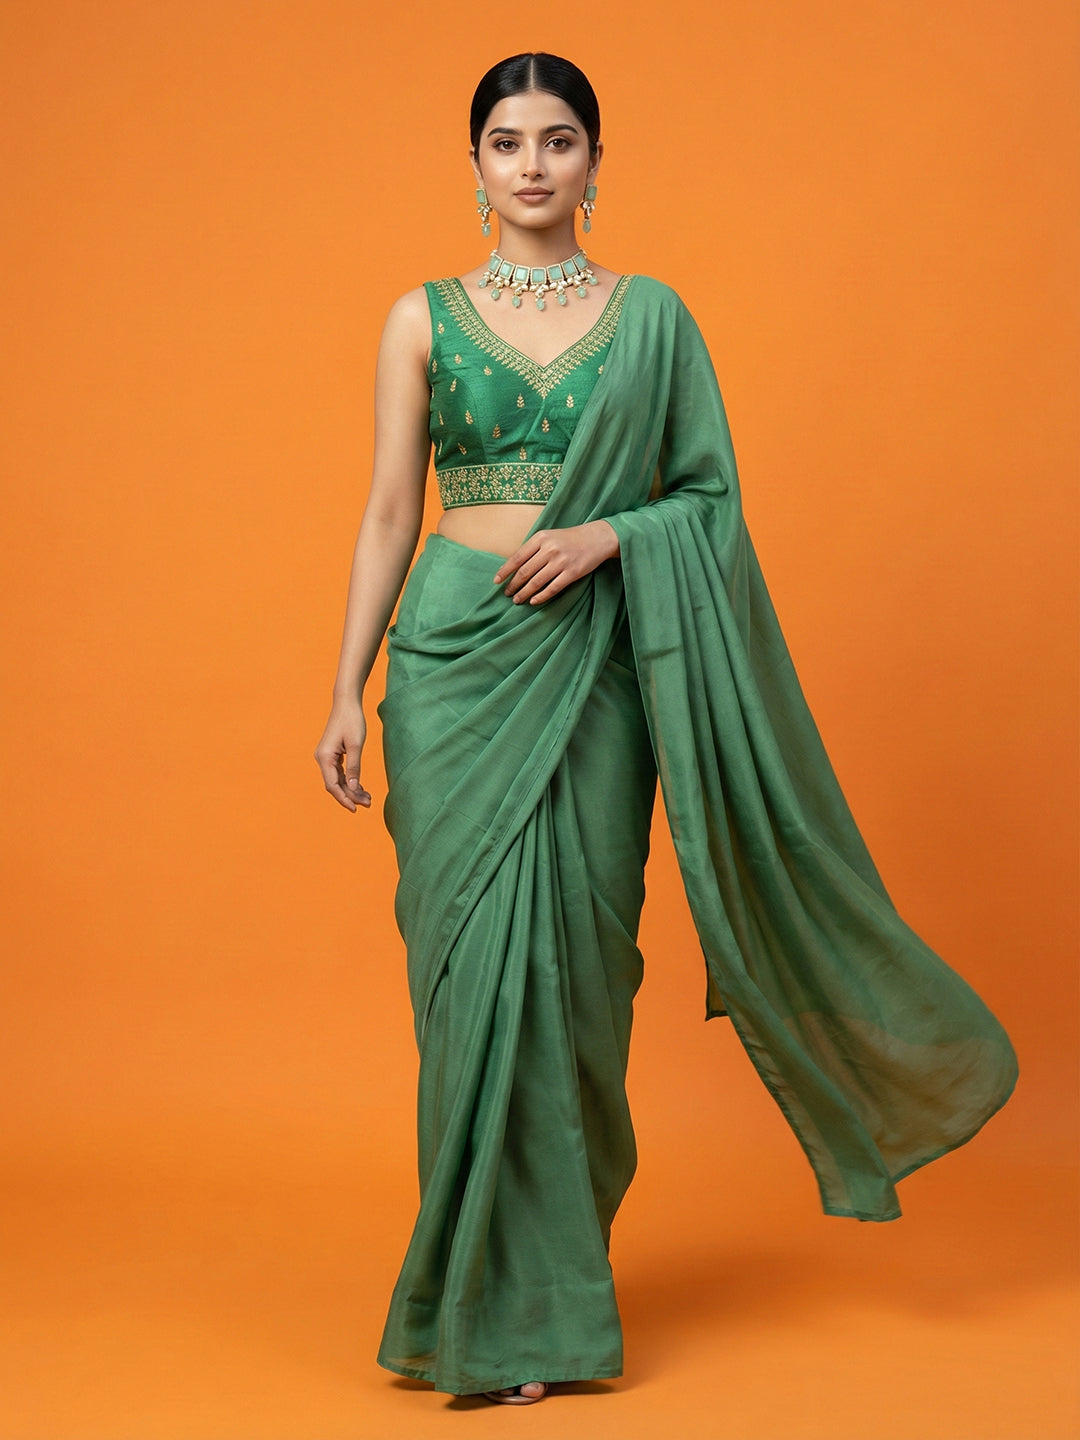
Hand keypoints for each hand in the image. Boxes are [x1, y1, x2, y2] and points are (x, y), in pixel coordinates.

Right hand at [314, 698, 370, 810]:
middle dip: (350, 795)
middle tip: (368, 803)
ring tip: (368, 798)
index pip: (332, 785)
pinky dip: (350, 780)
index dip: (344, 798)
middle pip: (335, 784)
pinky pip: (339, 772)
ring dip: (351, 789)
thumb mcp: (356, 745)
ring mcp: (326, 757)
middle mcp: (322, 758)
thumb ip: (354, 767)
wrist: (347, 703)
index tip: (355, 808)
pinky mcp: (332, 754)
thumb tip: (353, 787)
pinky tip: (361, 787)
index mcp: (325, 757)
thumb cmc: (352, 720)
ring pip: (338, 780)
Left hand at [493, 521, 619, 605]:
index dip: (505, 571)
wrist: (597, 537)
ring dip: (524, 593)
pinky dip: (541, 596)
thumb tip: (514, 566)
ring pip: (536, 582)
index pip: (517, 557)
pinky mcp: (572, 573)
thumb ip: (533, 548)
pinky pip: (552, 588)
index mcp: (541, 538)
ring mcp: (561, 561)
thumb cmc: (570, 538)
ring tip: (517, 600)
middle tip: (507, 594)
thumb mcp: (549, 536)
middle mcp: (549, 549)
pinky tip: (533, 601)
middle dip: (513, 585)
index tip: (496, 581)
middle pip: (525, 572)